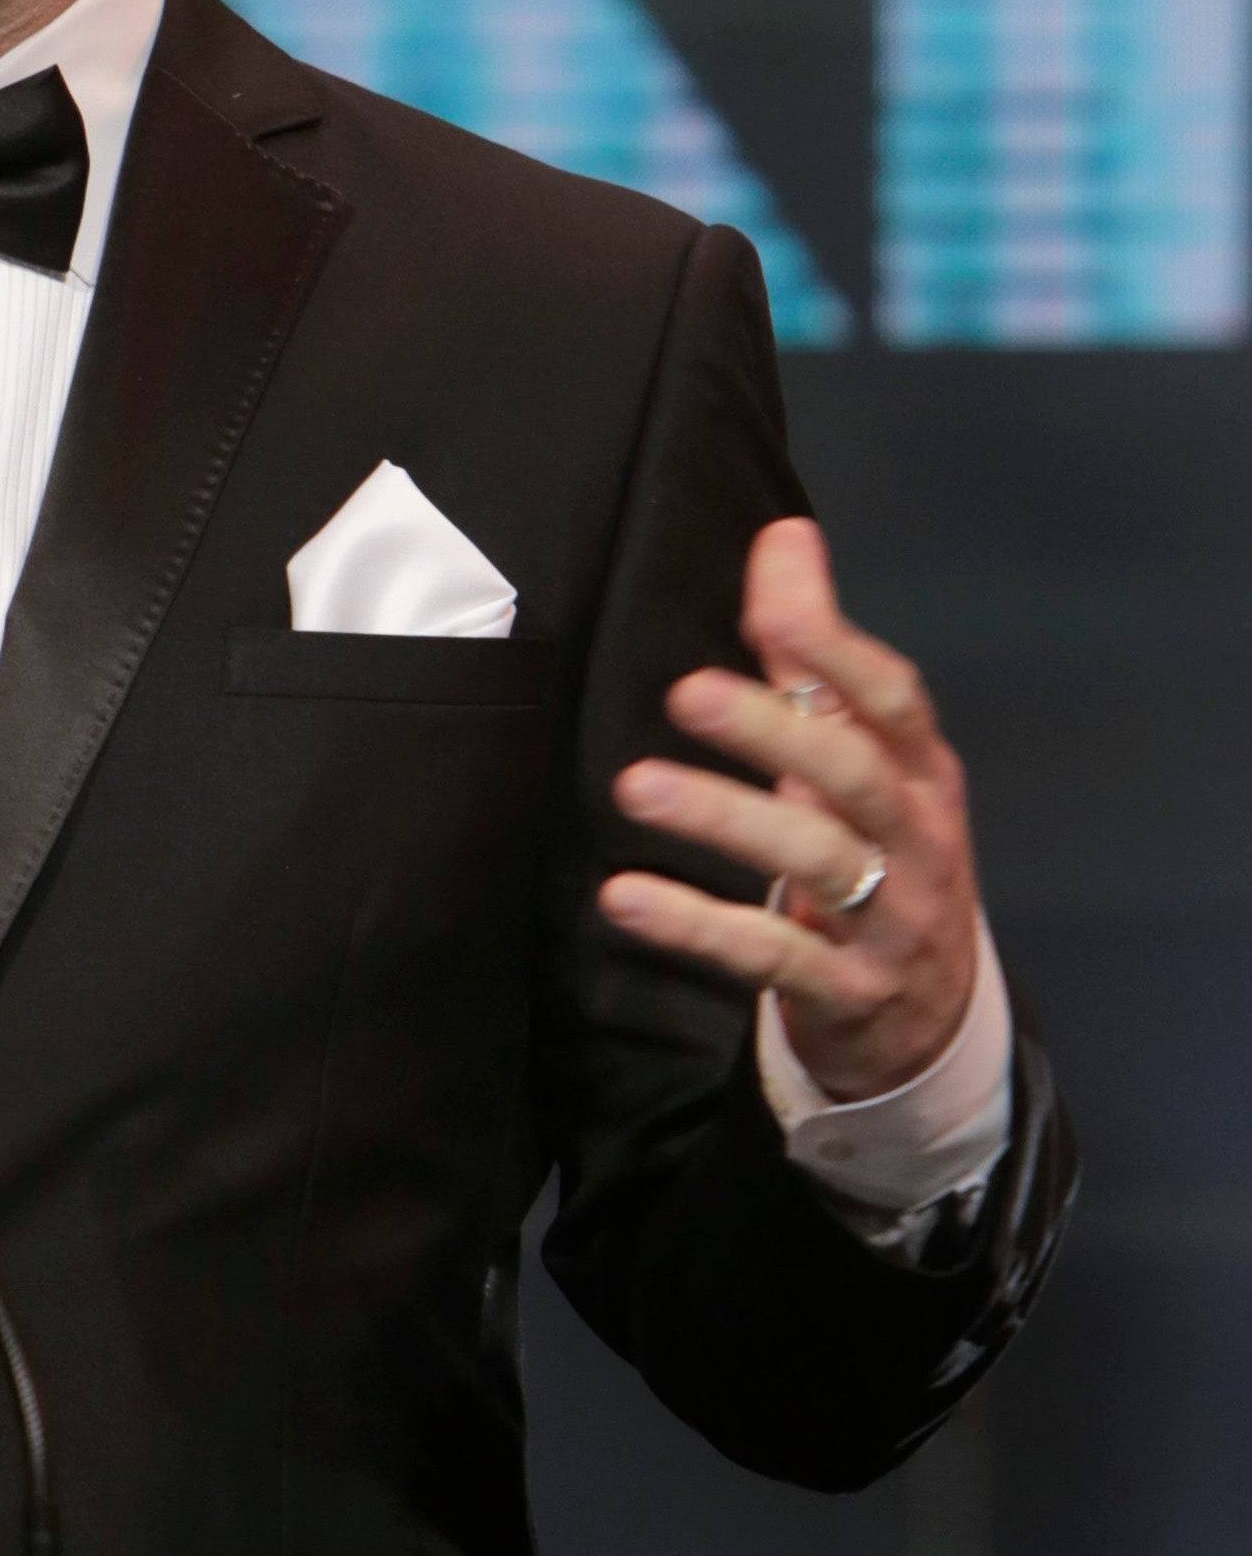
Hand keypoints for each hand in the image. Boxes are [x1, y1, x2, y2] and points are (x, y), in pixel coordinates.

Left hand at [599, 517, 979, 1102]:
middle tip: (685, 690)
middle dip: (775, 729)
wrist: (928, 1020)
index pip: (891, 700)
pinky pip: (771, 958)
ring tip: (638, 786)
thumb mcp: (863, 759)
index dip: (838, 649)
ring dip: (726, 820)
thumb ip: (815, 654)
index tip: (772, 597)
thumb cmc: (879, 858)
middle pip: (853, 774)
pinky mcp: (846, 993)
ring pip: (816, 861)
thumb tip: (783, 535)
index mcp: (921, 773)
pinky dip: (700, 928)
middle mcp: (917, 840)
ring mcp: (889, 921)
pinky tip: (627, 897)